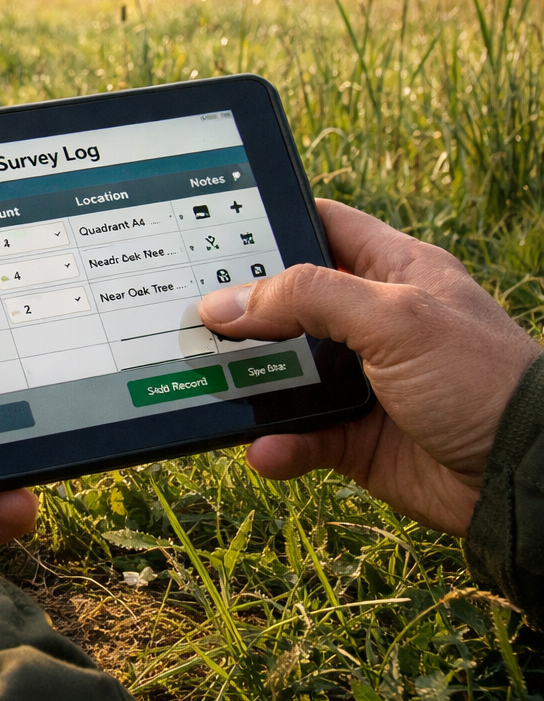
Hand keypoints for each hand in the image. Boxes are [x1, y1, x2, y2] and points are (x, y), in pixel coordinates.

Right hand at [199, 199, 540, 535]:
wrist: (525, 475)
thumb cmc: (479, 378)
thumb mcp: (394, 317)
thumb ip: (307, 299)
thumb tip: (223, 304)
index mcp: (393, 271)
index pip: (321, 226)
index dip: (269, 224)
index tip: (211, 235)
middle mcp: (372, 322)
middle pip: (285, 305)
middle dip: (240, 316)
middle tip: (190, 320)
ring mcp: (360, 380)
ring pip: (281, 373)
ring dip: (248, 386)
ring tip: (213, 388)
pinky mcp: (352, 436)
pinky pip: (297, 435)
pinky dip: (278, 445)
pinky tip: (266, 449)